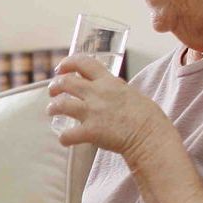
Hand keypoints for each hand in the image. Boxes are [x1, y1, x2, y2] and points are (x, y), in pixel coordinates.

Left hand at [47, 56, 167, 159]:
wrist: (150, 135)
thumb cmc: (147, 117)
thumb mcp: (131, 93)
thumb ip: (116, 90)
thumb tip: (110, 91)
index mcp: (109, 82)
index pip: (84, 63)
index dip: (68, 63)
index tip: (61, 68)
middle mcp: (98, 93)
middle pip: (66, 82)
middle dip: (55, 85)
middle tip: (53, 91)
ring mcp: (93, 112)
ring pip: (61, 105)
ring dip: (52, 107)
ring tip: (51, 110)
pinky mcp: (90, 131)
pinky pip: (68, 135)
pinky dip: (63, 138)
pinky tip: (65, 139)